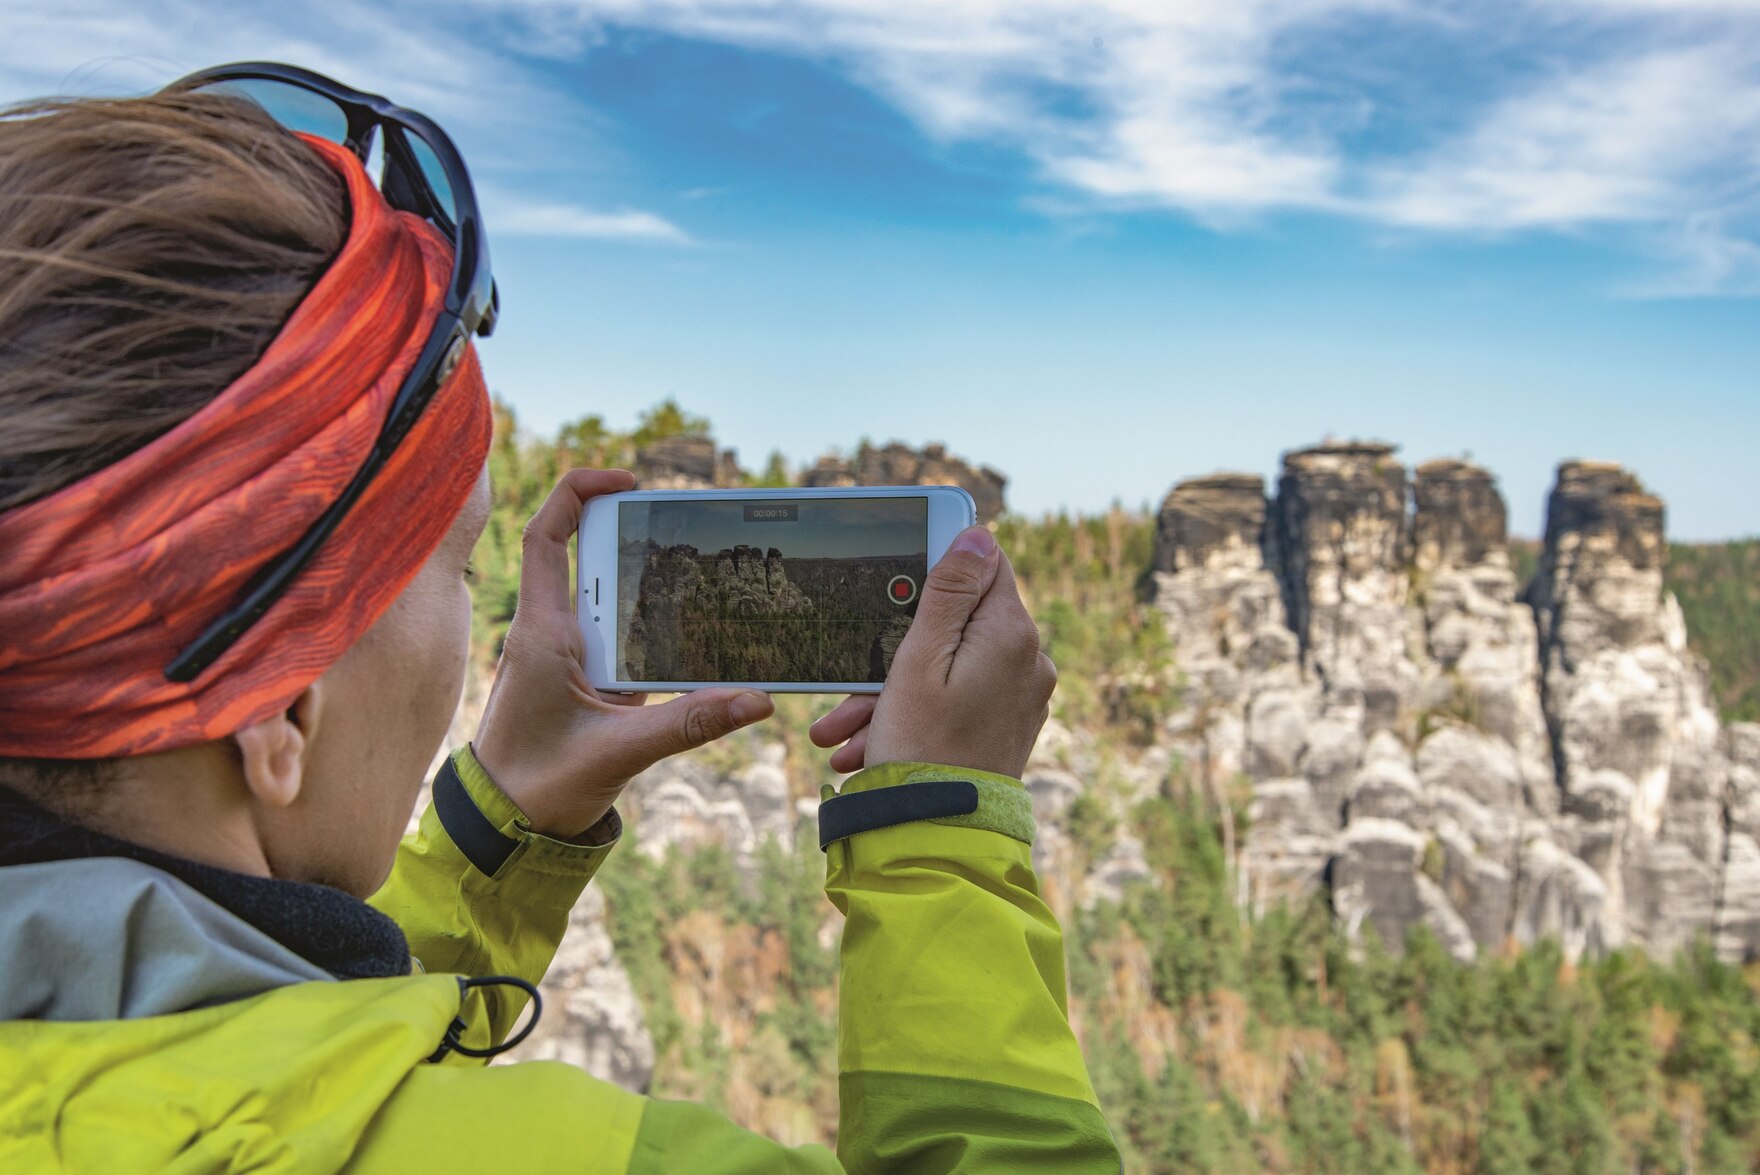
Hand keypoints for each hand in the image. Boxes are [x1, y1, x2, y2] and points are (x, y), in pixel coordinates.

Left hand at [472, 469, 773, 837]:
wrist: (505, 831)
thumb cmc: (537, 788)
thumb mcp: (618, 754)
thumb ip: (688, 724)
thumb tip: (756, 700)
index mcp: (543, 631)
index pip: (548, 536)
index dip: (580, 492)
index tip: (629, 481)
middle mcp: (553, 634)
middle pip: (593, 558)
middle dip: (639, 536)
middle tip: (693, 530)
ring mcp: (571, 659)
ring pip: (614, 602)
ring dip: (655, 587)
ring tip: (709, 574)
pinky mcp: (589, 685)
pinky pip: (626, 642)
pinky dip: (660, 633)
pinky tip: (700, 635)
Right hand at [810, 526, 1054, 779]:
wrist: (939, 836)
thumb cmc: (922, 747)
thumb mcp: (920, 659)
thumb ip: (949, 593)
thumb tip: (977, 535)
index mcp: (1012, 635)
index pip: (987, 565)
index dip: (941, 564)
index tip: (899, 582)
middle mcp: (1028, 662)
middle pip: (955, 626)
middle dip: (894, 653)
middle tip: (849, 686)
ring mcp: (1020, 697)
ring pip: (947, 670)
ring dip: (890, 696)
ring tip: (842, 733)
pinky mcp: (1007, 726)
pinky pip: (955, 703)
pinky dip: (912, 718)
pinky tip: (865, 749)